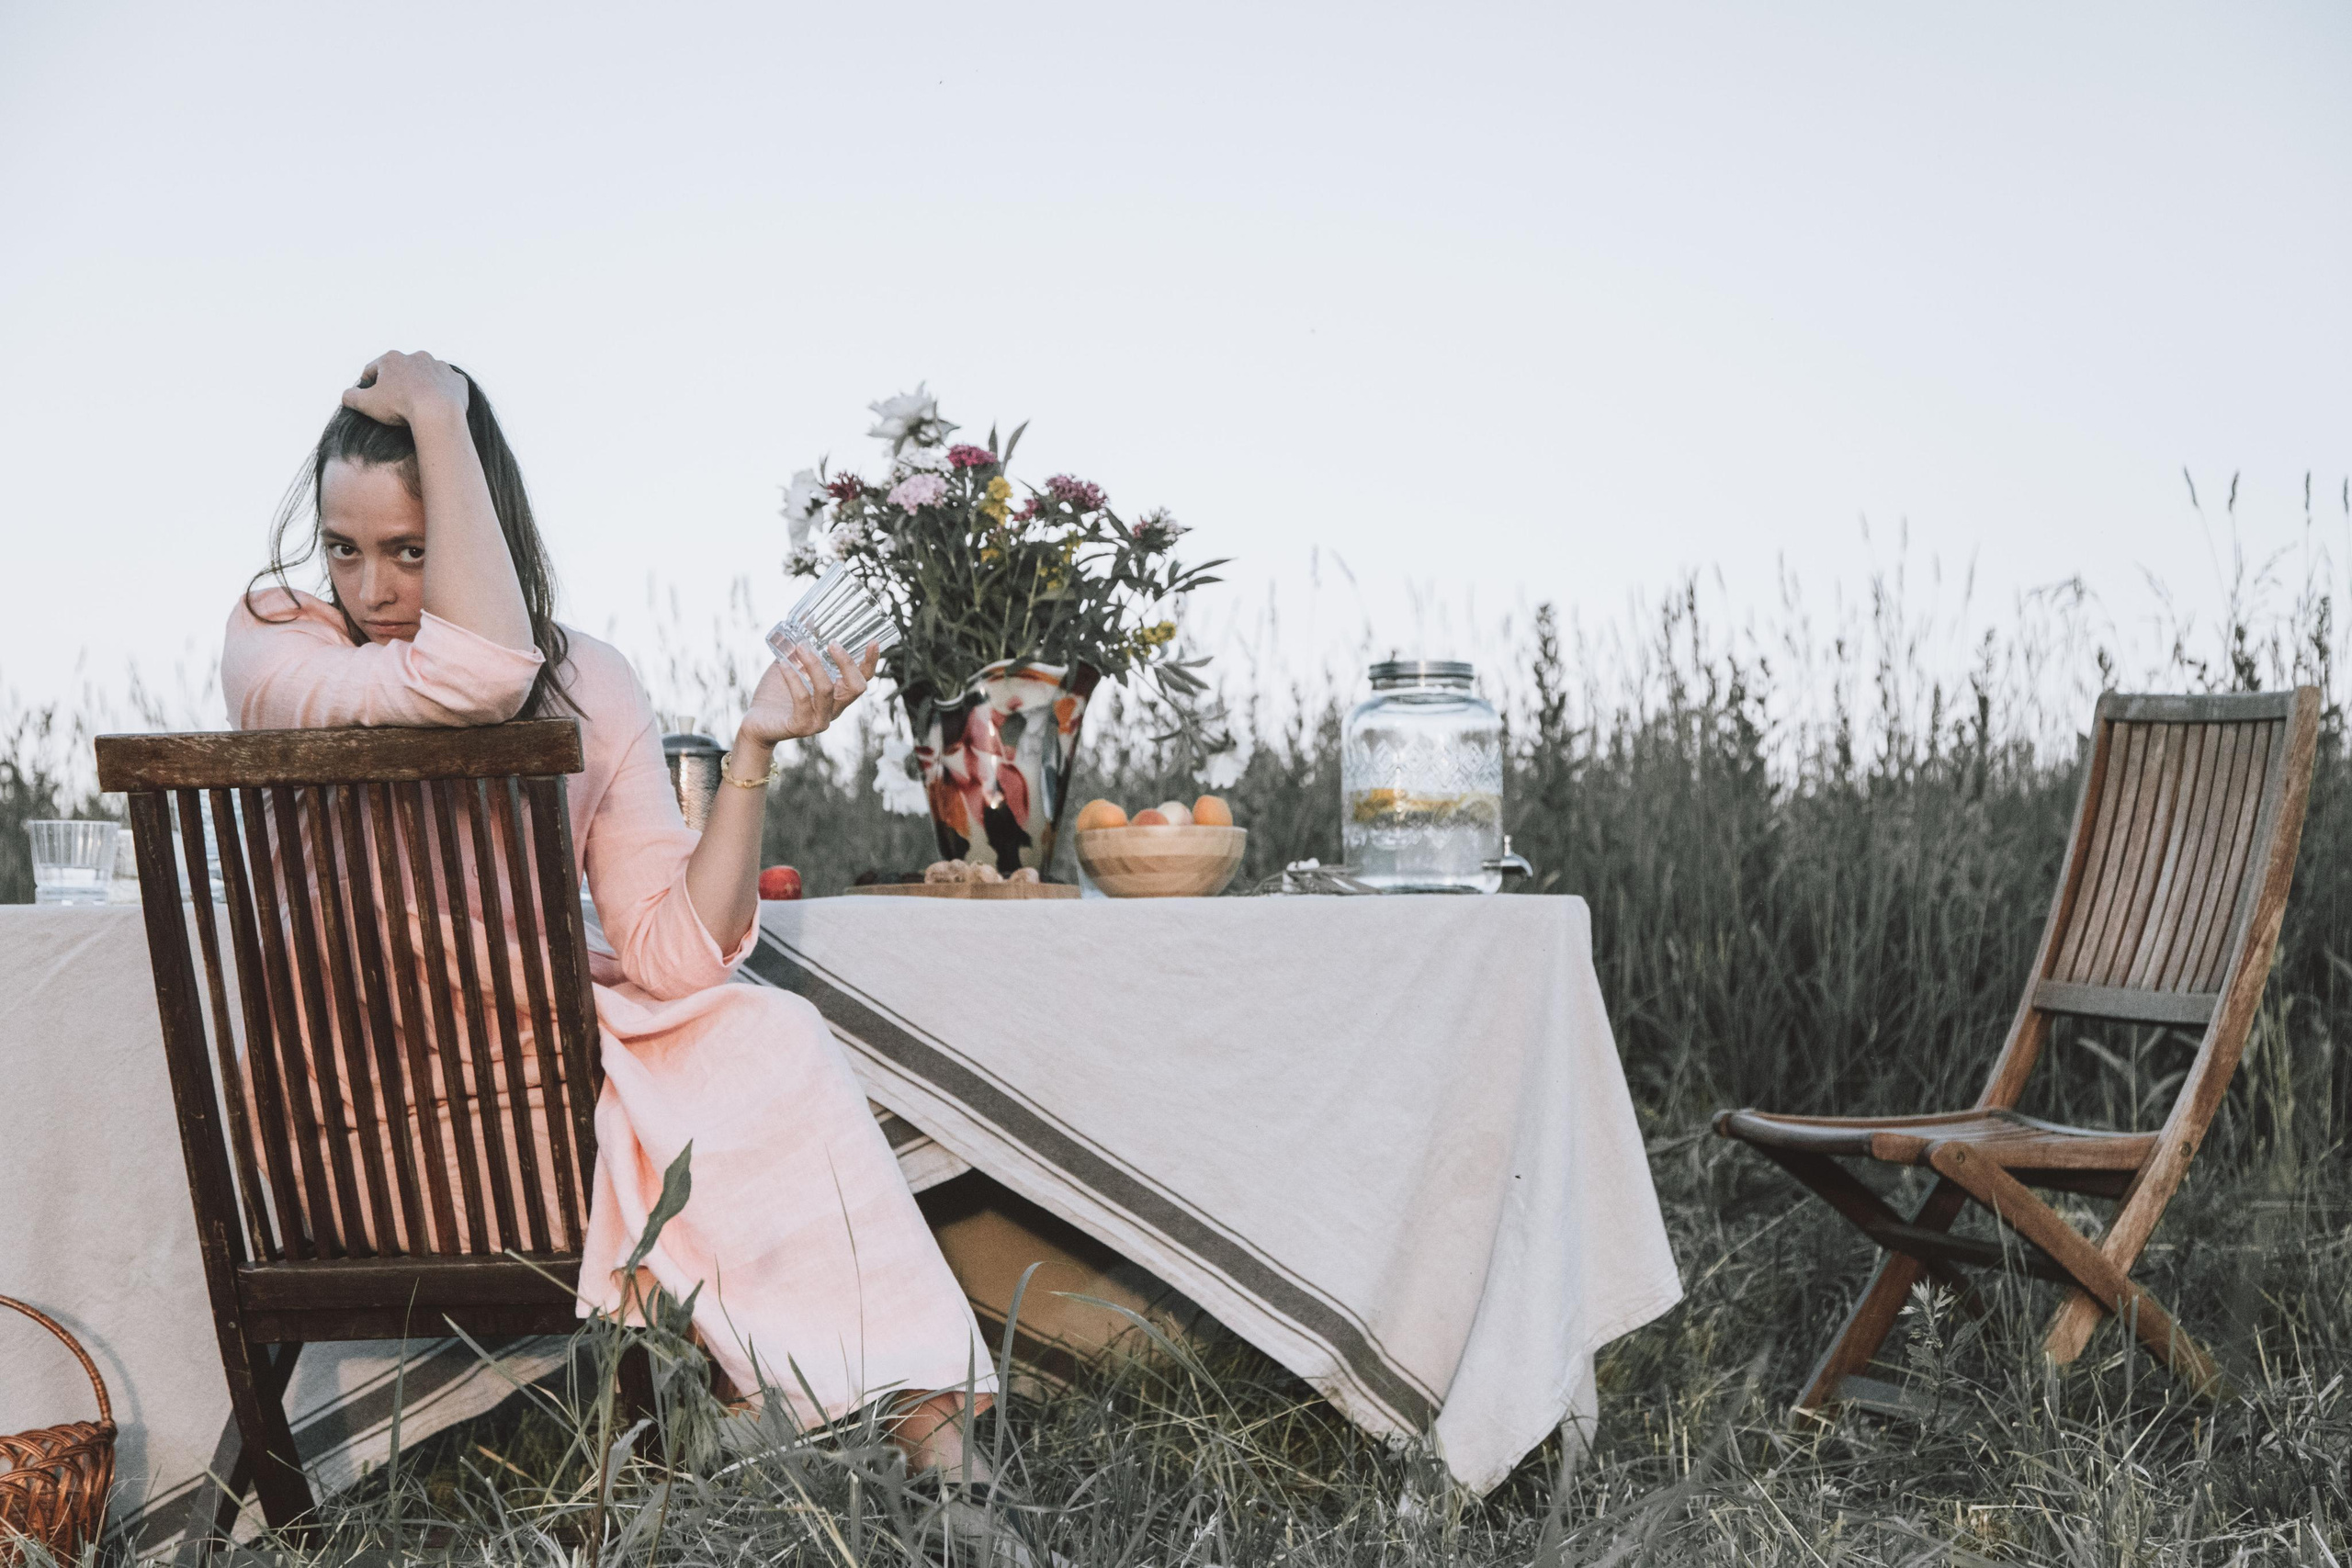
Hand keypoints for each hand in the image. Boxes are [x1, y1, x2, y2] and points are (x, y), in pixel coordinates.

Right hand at [341, 350, 469, 427]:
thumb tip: (347, 395)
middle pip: (401, 370)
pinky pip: (447, 386)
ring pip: (426, 376)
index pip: (374, 369)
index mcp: (393, 359)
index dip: (368, 383)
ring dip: (422, 386)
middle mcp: (417, 357)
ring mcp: (440, 367)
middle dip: (397, 383)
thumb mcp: (367, 403)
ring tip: (419, 404)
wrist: (438, 412)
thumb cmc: (400, 406)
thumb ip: (351, 397)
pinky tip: (439, 406)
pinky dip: (442, 394)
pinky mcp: (457, 380)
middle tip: (395, 402)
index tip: (368, 394)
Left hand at [736, 641, 879, 749]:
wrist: (755, 722)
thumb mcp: (792, 664)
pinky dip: (793, 679)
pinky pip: (802, 700)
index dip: (871, 662)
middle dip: (847, 663)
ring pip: (827, 690)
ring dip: (814, 665)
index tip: (873, 641)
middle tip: (832, 643)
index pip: (862, 679)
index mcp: (837, 695)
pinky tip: (783, 665)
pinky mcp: (800, 726)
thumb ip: (803, 647)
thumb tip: (809, 617)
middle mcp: (834, 709)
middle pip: (856, 687)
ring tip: (800, 647)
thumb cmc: (776, 693)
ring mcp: (819, 720)